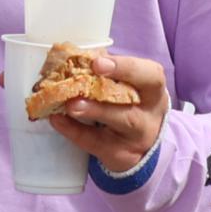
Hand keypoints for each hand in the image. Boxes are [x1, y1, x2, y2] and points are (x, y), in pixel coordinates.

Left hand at [46, 50, 168, 177]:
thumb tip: (74, 56)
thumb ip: (106, 70)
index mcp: (153, 89)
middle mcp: (149, 113)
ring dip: (92, 112)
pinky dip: (73, 130)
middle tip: (80, 81)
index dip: (124, 68)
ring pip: (117, 123)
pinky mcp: (119, 154)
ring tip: (70, 105)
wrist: (141, 143)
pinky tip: (57, 119)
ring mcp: (136, 137)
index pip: (149, 75)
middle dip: (106, 91)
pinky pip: (95, 142)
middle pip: (133, 102)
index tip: (98, 63)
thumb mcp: (128, 86)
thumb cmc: (129, 104)